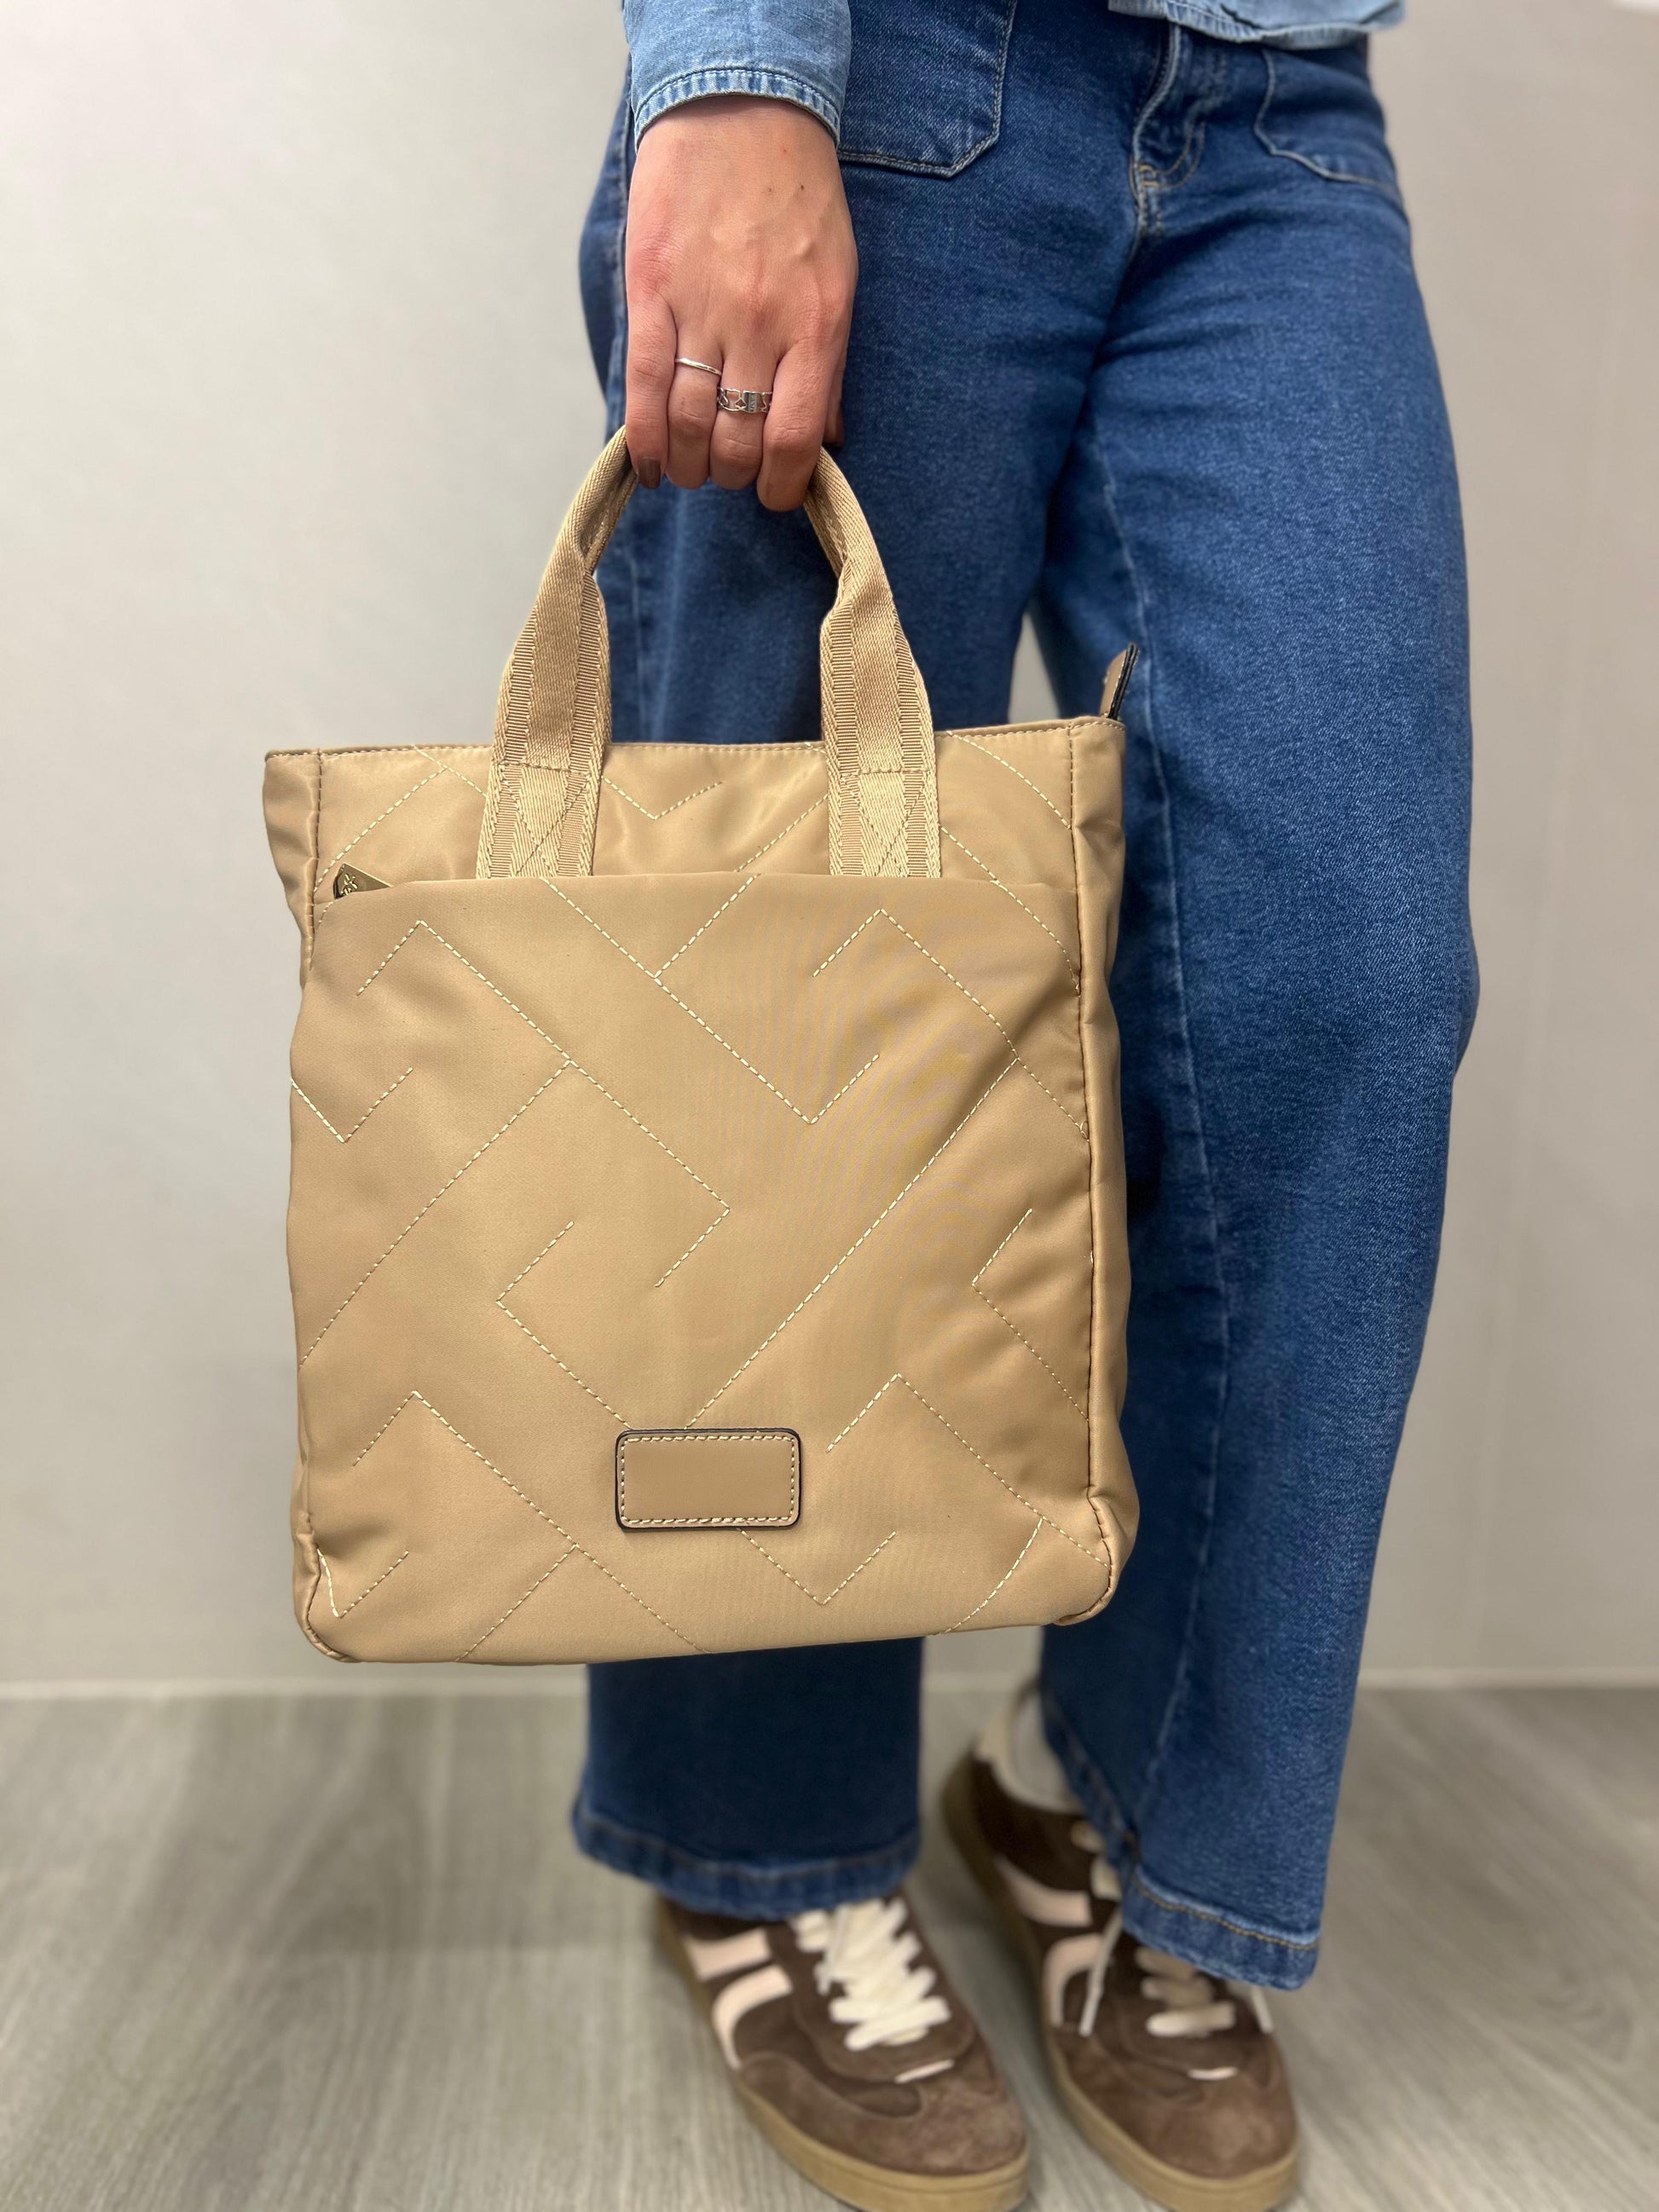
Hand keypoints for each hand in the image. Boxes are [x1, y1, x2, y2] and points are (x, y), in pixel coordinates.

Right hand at [623, 95, 856, 512]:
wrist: (742, 111)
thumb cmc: (798, 197)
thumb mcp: (838, 279)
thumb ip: (830, 364)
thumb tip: (827, 440)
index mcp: (816, 326)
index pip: (794, 441)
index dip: (780, 486)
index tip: (774, 492)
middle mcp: (760, 325)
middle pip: (737, 441)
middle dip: (732, 474)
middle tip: (728, 468)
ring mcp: (703, 309)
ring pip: (687, 425)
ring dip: (688, 464)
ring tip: (689, 465)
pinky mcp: (652, 292)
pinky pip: (644, 387)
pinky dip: (643, 439)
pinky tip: (648, 463)